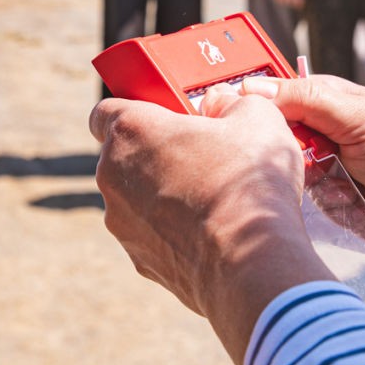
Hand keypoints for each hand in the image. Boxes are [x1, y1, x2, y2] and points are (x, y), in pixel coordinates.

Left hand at [88, 89, 329, 362]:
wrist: (251, 262)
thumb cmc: (248, 182)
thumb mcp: (257, 117)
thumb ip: (232, 102)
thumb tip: (223, 106)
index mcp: (131, 130)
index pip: (107, 111)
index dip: (138, 111)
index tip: (167, 118)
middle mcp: (112, 175)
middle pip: (125, 156)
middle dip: (159, 154)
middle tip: (204, 155)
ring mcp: (121, 222)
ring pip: (137, 199)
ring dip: (165, 195)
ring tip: (215, 199)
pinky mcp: (139, 259)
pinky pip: (152, 235)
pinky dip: (175, 233)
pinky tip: (213, 233)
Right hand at [233, 75, 364, 265]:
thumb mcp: (360, 115)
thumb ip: (308, 99)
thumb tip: (253, 88)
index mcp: (323, 103)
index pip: (269, 91)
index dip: (240, 97)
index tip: (209, 106)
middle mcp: (315, 137)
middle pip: (262, 134)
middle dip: (246, 141)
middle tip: (225, 149)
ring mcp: (316, 175)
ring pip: (270, 172)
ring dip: (265, 178)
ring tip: (254, 182)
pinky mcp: (319, 211)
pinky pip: (287, 205)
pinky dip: (283, 206)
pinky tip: (276, 207)